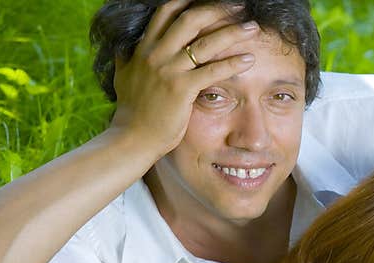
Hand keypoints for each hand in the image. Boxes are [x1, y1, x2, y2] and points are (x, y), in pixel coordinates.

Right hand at [110, 0, 259, 155]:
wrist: (132, 137)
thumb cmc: (132, 112)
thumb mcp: (123, 78)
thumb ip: (126, 60)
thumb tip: (121, 49)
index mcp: (145, 48)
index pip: (167, 13)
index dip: (189, 2)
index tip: (210, 0)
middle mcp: (156, 54)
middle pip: (190, 20)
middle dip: (216, 9)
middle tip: (238, 6)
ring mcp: (169, 70)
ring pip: (205, 43)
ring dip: (232, 32)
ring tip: (253, 28)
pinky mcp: (181, 89)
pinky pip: (213, 71)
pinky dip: (233, 64)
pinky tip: (249, 60)